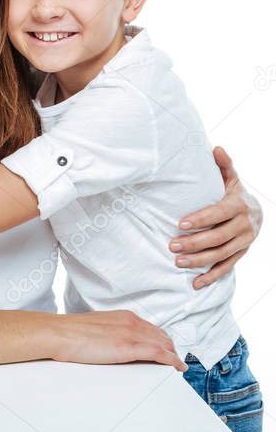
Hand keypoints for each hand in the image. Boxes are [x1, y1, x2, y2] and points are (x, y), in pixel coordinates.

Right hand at [52, 310, 186, 371]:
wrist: (59, 333)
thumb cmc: (70, 331)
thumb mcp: (96, 326)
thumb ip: (110, 332)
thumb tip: (113, 342)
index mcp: (122, 316)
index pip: (151, 328)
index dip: (161, 340)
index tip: (165, 348)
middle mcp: (131, 322)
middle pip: (162, 336)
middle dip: (170, 348)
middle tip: (173, 359)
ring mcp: (131, 334)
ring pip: (164, 344)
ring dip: (173, 355)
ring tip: (176, 365)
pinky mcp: (129, 347)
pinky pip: (160, 354)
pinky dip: (172, 361)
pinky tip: (177, 367)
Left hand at [171, 146, 261, 288]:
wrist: (258, 212)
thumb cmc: (234, 193)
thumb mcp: (231, 179)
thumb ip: (223, 166)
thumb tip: (215, 148)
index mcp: (238, 205)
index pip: (219, 213)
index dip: (201, 219)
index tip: (180, 223)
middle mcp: (244, 225)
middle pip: (218, 237)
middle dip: (194, 242)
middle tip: (171, 245)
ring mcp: (243, 242)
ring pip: (221, 254)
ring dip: (199, 261)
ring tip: (177, 262)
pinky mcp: (241, 254)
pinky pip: (227, 267)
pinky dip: (212, 276)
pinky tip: (195, 283)